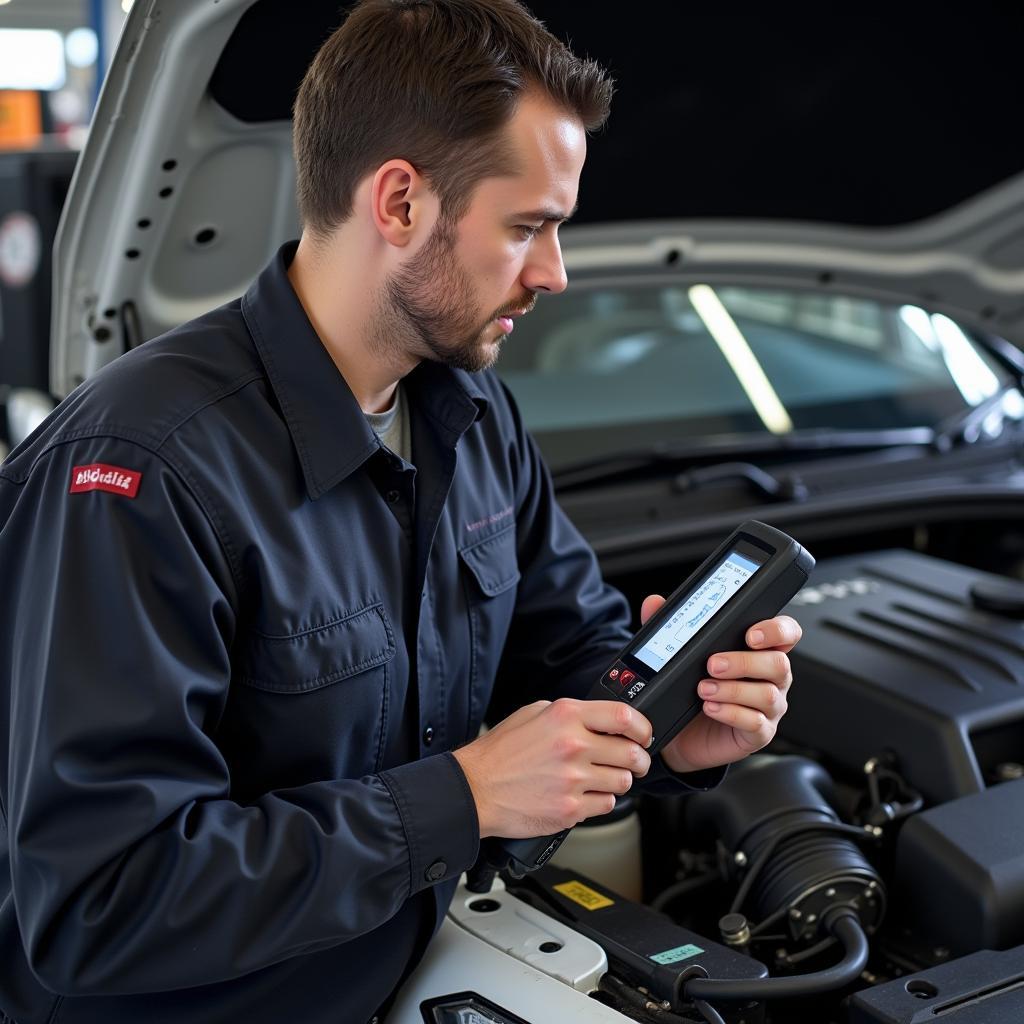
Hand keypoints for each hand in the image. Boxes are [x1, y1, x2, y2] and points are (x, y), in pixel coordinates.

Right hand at [452, 698, 652, 837]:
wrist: (475, 789)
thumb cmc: (500, 753)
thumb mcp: (533, 713)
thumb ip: (570, 714)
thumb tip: (600, 720)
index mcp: (565, 716)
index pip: (624, 717)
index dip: (643, 727)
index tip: (644, 734)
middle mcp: (573, 745)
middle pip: (631, 753)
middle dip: (639, 759)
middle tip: (634, 761)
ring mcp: (572, 779)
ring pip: (623, 782)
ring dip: (619, 780)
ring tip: (602, 778)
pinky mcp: (570, 808)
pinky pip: (606, 805)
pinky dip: (600, 800)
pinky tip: (584, 794)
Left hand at [638, 595, 800, 773]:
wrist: (684, 737)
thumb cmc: (691, 693)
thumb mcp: (681, 659)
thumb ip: (672, 629)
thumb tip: (654, 603)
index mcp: (760, 652)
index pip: (786, 633)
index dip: (776, 630)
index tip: (750, 634)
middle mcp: (771, 678)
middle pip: (778, 663)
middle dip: (744, 661)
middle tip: (712, 664)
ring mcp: (769, 707)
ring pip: (768, 694)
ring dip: (733, 689)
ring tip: (704, 689)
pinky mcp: (759, 733)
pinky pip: (756, 722)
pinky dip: (731, 713)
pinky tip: (711, 708)